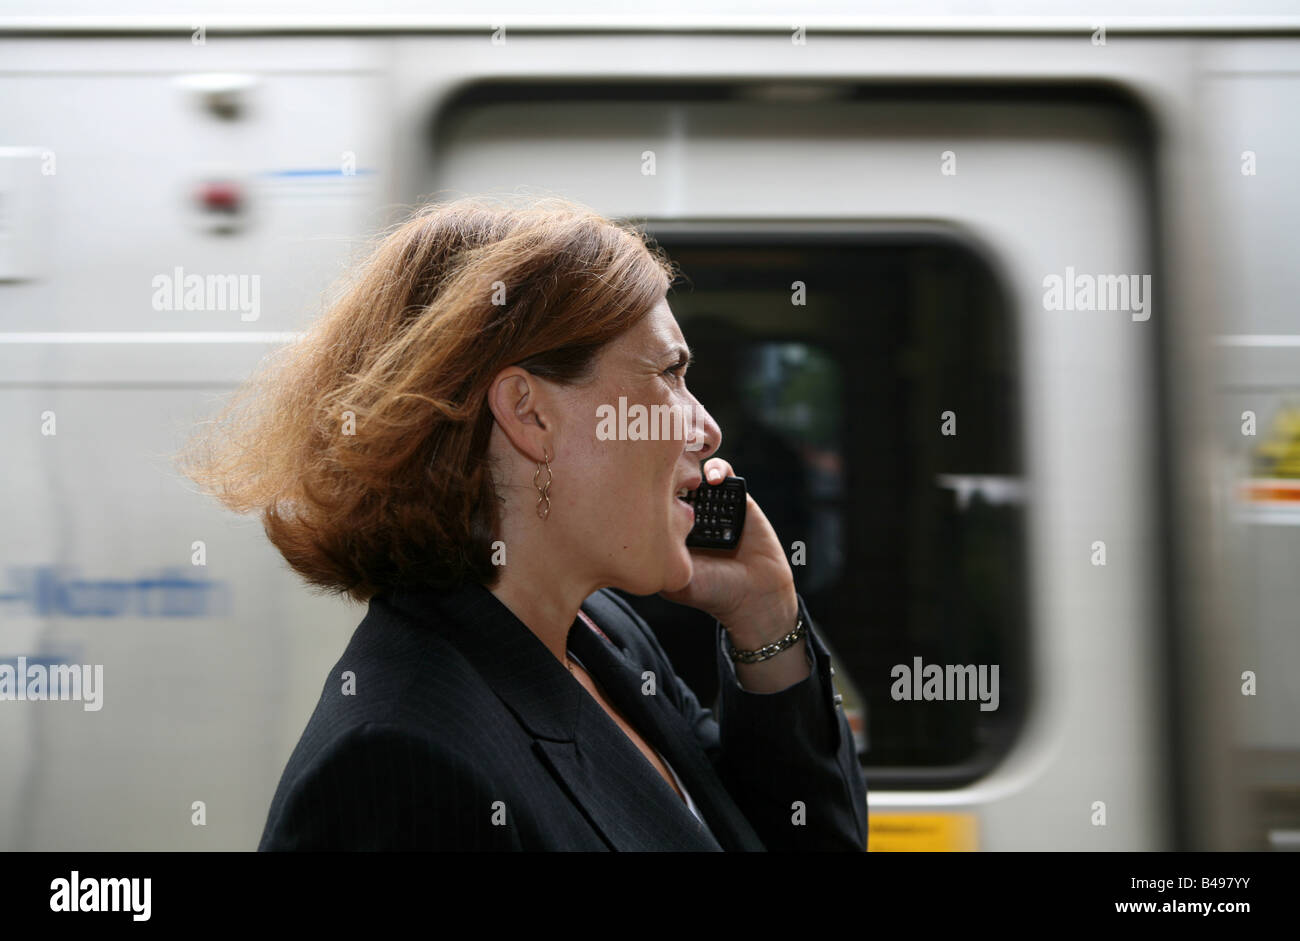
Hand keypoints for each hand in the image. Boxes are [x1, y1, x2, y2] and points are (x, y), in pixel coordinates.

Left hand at [659, 457, 797, 647]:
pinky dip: (717, 469)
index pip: (656, 498)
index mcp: (673, 529)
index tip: (645, 482)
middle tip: (664, 470)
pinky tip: (713, 479)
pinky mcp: (738, 499)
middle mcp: (691, 514)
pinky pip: (724, 474)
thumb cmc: (712, 592)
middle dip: (668, 471)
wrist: (754, 595)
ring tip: (691, 476)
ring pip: (696, 472)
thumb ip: (656, 560)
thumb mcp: (674, 580)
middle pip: (674, 480)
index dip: (649, 487)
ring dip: (691, 466)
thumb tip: (632, 535)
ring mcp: (713, 504)